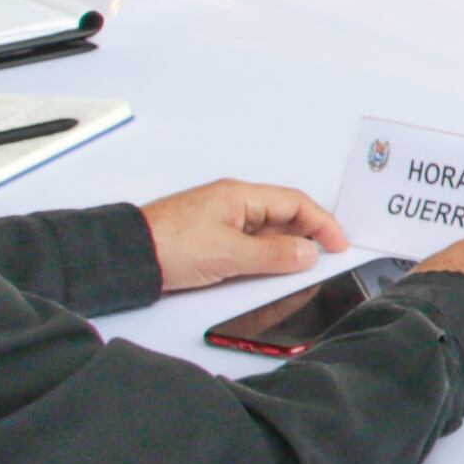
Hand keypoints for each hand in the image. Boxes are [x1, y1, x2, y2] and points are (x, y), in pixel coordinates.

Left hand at [144, 180, 346, 291]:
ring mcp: (221, 218)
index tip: (339, 244)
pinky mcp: (209, 236)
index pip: (296, 202)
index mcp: (240, 195)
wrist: (124, 257)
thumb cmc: (168, 246)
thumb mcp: (229, 254)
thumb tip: (308, 253)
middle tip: (325, 257)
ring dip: (286, 246)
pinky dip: (265, 253)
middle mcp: (233, 202)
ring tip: (298, 267)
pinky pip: (249, 240)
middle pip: (284, 213)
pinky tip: (266, 268)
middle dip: (308, 233)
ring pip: (267, 228)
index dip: (323, 223)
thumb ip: (274, 255)